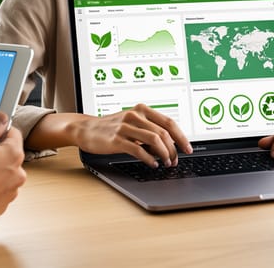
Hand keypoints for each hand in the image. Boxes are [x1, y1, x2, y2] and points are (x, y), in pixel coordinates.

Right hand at [70, 104, 192, 167]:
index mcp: (142, 110)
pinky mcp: (117, 139)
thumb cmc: (111, 128)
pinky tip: (153, 164)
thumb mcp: (132, 122)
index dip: (181, 137)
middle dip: (174, 149)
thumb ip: (149, 128)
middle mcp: (135, 115)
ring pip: (154, 140)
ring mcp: (125, 127)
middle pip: (164, 133)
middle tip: (175, 160)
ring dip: (164, 154)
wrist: (85, 129)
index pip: (169, 122)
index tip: (188, 149)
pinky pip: (138, 149)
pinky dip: (149, 158)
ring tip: (166, 163)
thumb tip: (171, 143)